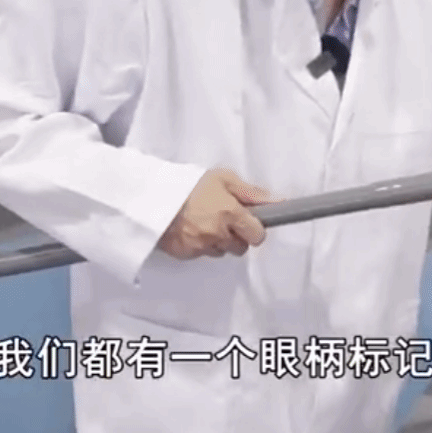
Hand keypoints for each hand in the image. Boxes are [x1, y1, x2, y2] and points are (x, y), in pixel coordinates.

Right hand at [158, 168, 275, 259]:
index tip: (250, 223)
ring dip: (218, 241)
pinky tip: (192, 230)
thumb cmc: (189, 184)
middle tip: (224, 220)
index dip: (255, 230)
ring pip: (221, 252)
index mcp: (231, 214)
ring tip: (204, 222)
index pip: (257, 236)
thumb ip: (252, 193)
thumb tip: (279, 202)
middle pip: (240, 248)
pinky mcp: (186, 254)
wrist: (152, 196)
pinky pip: (202, 254)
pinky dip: (200, 245)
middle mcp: (218, 233)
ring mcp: (201, 246)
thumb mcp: (223, 178)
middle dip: (236, 236)